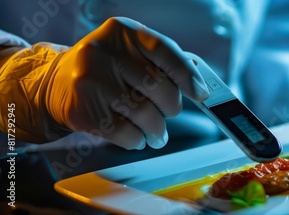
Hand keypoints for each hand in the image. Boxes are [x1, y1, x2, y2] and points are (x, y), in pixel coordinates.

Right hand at [1, 17, 208, 148]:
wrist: (54, 83)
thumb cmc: (106, 68)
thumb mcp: (130, 52)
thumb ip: (162, 62)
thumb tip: (199, 85)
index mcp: (124, 32)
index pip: (166, 52)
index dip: (188, 76)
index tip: (201, 94)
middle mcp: (105, 52)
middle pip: (158, 88)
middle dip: (171, 107)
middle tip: (169, 113)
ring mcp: (91, 82)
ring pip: (145, 115)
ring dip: (157, 130)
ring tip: (157, 133)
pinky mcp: (82, 111)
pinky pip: (126, 134)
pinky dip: (138, 140)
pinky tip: (137, 137)